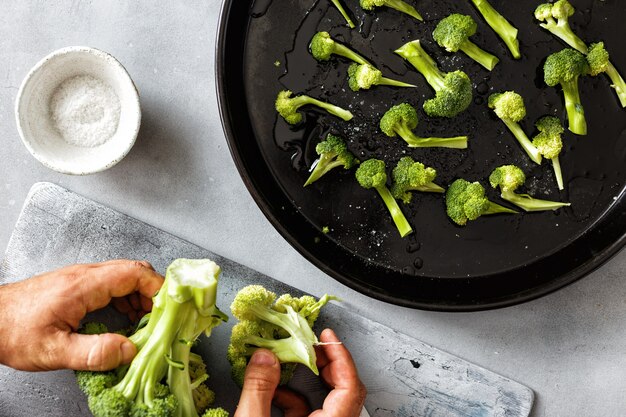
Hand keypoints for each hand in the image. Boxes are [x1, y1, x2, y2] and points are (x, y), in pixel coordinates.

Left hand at [0, 260, 162, 371]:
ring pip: (124, 277)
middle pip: (135, 272)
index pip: (136, 274)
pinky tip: (125, 319)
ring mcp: (81, 278)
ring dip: (141, 298)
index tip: (171, 310)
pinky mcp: (76, 285)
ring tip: (146, 324)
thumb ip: (94, 352)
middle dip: (154, 294)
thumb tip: (130, 351)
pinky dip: (126, 299)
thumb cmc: (12, 332)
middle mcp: (86, 275)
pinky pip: (112, 284)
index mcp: (85, 284)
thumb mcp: (53, 351)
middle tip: (161, 320)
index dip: (159, 289)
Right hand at [234, 328, 366, 416]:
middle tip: (311, 342)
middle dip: (326, 361)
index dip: (340, 355)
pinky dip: (291, 398)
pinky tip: (271, 392)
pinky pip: (307, 413)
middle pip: (343, 388)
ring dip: (305, 378)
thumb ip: (259, 389)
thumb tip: (264, 356)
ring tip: (286, 361)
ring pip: (324, 400)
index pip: (350, 385)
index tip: (326, 336)